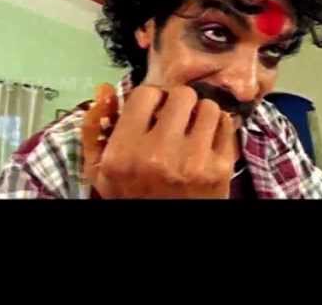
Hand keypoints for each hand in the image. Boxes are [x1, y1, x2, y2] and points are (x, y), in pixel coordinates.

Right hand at [81, 83, 238, 197]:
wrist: (167, 231)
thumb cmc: (133, 197)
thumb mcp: (101, 173)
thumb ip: (95, 131)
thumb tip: (104, 90)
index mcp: (123, 154)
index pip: (145, 94)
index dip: (152, 99)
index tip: (155, 111)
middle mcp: (157, 156)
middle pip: (181, 95)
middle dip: (179, 104)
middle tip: (176, 119)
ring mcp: (192, 162)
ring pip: (208, 106)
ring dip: (201, 114)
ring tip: (193, 130)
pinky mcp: (220, 169)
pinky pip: (226, 124)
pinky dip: (218, 129)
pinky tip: (207, 142)